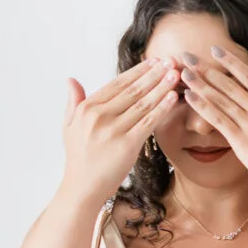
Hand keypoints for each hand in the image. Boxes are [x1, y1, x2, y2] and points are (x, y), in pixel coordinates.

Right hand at [61, 58, 181, 200]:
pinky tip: (174, 98)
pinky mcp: (127, 144)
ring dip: (162, 87)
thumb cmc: (80, 156)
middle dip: (155, 74)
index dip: (138, 71)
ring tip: (177, 74)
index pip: (118, 83)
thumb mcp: (70, 126)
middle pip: (133, 90)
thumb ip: (74, 101)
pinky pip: (149, 122)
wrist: (82, 187)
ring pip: (143, 103)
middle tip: (172, 61)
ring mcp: (113, 130)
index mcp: (87, 108)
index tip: (155, 61)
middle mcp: (99, 116)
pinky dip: (162, 108)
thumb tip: (71, 80)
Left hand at [179, 47, 247, 202]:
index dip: (230, 62)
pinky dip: (201, 106)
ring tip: (184, 72)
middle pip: (229, 84)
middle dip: (207, 69)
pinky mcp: (239, 140)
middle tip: (188, 57)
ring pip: (220, 99)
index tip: (215, 51)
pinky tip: (189, 96)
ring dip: (199, 84)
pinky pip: (217, 119)